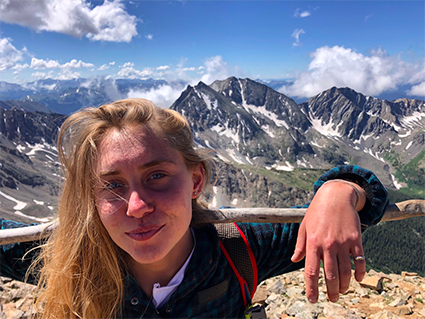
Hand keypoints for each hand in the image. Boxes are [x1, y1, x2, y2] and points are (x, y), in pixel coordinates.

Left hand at [291, 180, 365, 302]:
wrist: (336, 195)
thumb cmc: (317, 211)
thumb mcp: (304, 226)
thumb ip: (300, 245)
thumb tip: (294, 260)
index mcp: (313, 242)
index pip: (311, 271)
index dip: (311, 288)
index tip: (313, 300)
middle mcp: (328, 244)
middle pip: (330, 275)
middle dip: (331, 291)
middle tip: (332, 299)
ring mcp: (343, 242)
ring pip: (345, 271)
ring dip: (344, 285)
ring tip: (342, 291)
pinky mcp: (356, 239)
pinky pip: (360, 260)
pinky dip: (360, 272)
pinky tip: (357, 279)